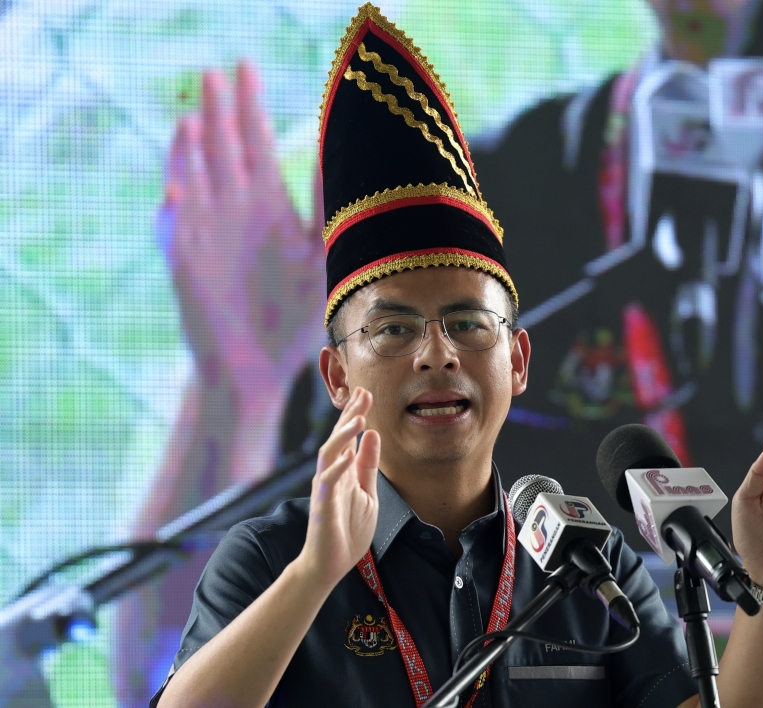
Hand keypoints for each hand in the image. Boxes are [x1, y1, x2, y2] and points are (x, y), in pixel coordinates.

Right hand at [162, 61, 326, 403]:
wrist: (258, 370)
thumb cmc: (296, 322)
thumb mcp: (323, 262)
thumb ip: (327, 214)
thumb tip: (337, 164)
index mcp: (272, 212)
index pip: (259, 146)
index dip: (252, 108)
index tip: (248, 67)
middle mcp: (238, 214)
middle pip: (228, 148)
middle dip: (225, 108)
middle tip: (222, 65)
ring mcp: (210, 231)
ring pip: (202, 170)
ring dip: (201, 134)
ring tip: (202, 96)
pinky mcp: (187, 254)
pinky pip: (180, 208)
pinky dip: (181, 176)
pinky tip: (184, 144)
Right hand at [297, 387, 380, 590]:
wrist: (329, 564)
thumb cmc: (347, 530)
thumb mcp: (367, 493)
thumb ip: (368, 465)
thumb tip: (372, 434)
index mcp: (343, 471)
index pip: (349, 437)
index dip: (356, 414)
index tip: (366, 393)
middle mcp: (331, 475)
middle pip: (338, 438)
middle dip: (350, 415)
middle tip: (362, 393)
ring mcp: (325, 489)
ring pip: (329, 454)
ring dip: (343, 435)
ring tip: (359, 418)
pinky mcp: (322, 507)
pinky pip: (327, 483)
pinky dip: (337, 467)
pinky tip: (348, 455)